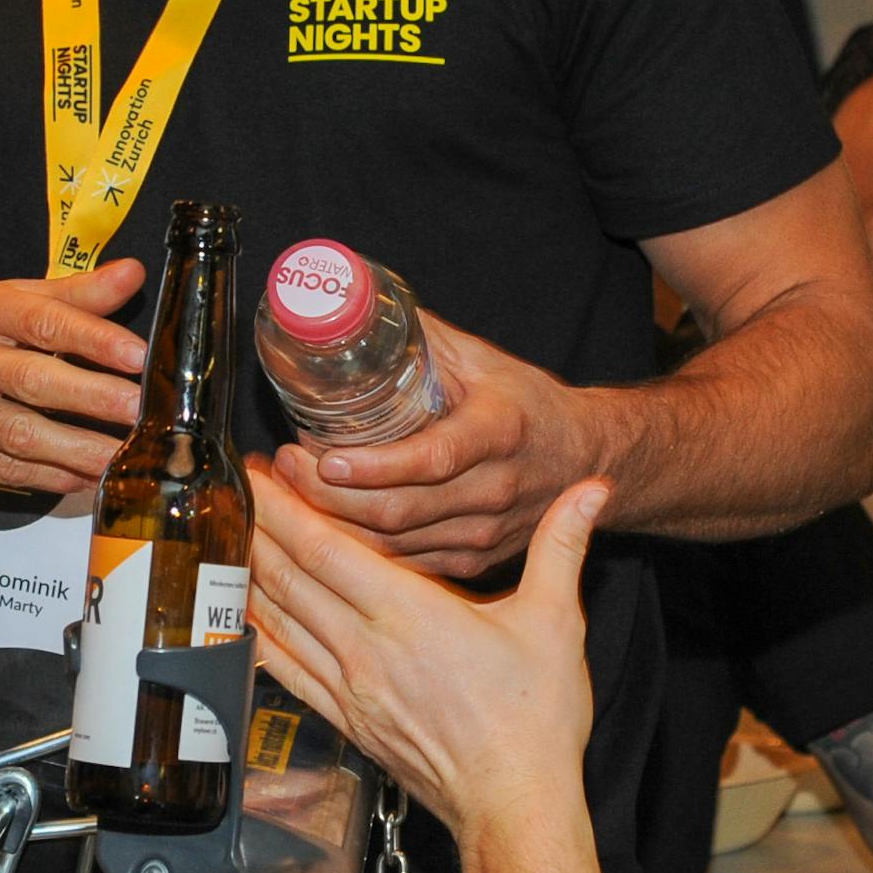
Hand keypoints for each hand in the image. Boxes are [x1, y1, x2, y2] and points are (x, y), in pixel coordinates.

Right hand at [0, 260, 148, 493]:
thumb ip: (64, 293)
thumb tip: (131, 274)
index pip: (37, 319)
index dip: (91, 338)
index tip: (136, 355)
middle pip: (29, 380)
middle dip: (92, 399)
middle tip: (140, 411)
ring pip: (16, 434)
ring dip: (77, 449)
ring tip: (123, 456)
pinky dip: (45, 476)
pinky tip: (82, 476)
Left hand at [247, 459, 599, 845]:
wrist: (515, 807)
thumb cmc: (536, 722)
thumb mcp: (557, 623)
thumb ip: (562, 548)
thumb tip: (591, 491)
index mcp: (410, 615)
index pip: (326, 549)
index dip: (287, 507)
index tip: (264, 473)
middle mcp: (367, 650)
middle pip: (291, 577)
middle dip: (261, 526)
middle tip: (241, 487)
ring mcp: (350, 689)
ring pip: (280, 621)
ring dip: (251, 574)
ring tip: (233, 535)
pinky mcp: (347, 720)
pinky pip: (287, 671)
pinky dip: (260, 636)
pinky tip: (245, 619)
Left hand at [264, 313, 607, 569]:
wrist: (588, 459)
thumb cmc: (531, 406)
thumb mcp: (488, 363)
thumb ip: (426, 341)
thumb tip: (357, 307)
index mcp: (500, 433)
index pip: (433, 458)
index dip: (375, 465)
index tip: (325, 457)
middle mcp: (494, 490)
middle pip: (399, 509)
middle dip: (329, 495)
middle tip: (284, 467)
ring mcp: (482, 533)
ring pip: (393, 544)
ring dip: (333, 523)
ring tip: (286, 492)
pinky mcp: (471, 561)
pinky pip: (403, 565)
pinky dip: (356, 550)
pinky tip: (320, 525)